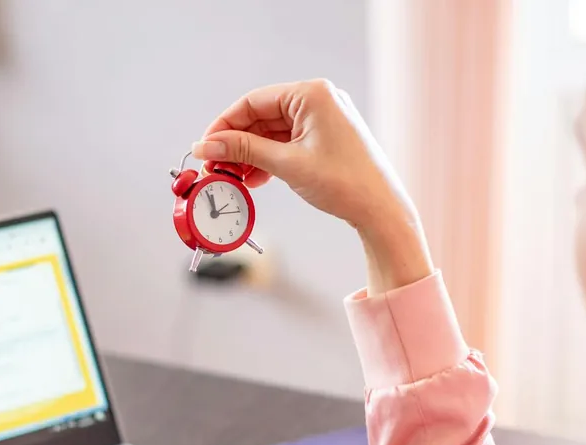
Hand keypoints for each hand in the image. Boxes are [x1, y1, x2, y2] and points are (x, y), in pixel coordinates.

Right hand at [193, 79, 432, 293]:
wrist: (380, 210)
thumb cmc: (344, 183)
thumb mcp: (286, 164)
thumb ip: (244, 150)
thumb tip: (207, 145)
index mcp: (312, 94)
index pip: (254, 101)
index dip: (225, 125)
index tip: (205, 146)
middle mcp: (319, 99)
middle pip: (262, 116)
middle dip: (237, 143)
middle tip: (216, 166)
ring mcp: (324, 118)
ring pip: (273, 132)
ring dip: (251, 154)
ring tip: (233, 177)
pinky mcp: (326, 138)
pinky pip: (287, 142)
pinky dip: (269, 159)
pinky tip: (254, 179)